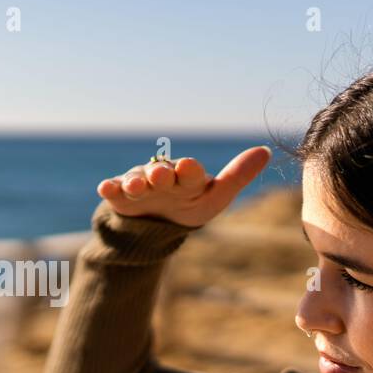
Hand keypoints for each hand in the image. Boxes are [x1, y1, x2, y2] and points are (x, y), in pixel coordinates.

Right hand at [96, 146, 272, 227]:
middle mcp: (162, 177)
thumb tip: (266, 151)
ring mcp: (139, 186)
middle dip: (160, 175)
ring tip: (137, 187)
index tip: (190, 168)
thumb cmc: (190, 205)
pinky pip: (114, 190)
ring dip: (136, 182)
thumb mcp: (215, 197)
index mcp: (186, 177)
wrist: (158, 221)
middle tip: (161, 175)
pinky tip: (106, 188)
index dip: (189, 170)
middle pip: (161, 174)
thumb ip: (237, 176)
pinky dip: (110, 188)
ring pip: (136, 180)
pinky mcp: (119, 196)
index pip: (189, 172)